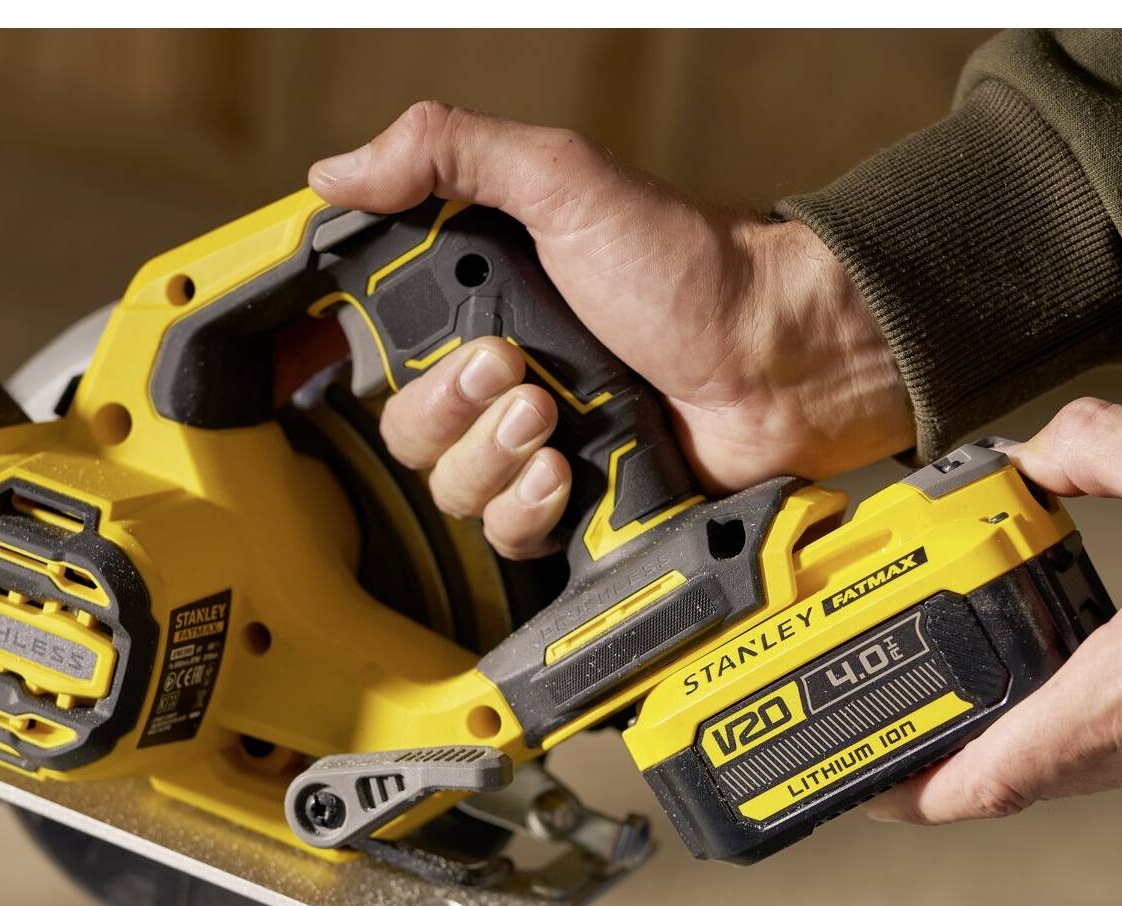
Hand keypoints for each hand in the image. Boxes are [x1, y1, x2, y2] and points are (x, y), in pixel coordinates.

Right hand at [308, 101, 910, 558]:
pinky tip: (568, 473)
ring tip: (553, 419)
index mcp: (486, 301)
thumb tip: (337, 170)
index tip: (365, 352)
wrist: (783, 361)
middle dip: (452, 408)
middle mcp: (502, 376)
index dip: (353, 356)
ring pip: (450, 487)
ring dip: (493, 457)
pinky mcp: (576, 505)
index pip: (379, 343)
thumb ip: (450, 154)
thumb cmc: (691, 267)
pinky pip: (506, 535)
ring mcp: (538, 445)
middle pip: (406, 429)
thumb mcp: (565, 181)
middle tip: (517, 374)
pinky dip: (528, 508)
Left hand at [868, 398, 1121, 822]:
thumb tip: (1033, 451)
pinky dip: (1108, 715)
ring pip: (1088, 761)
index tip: (859, 781)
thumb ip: (1096, 450)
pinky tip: (1105, 653)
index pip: (990, 780)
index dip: (911, 791)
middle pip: (1025, 775)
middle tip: (912, 702)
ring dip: (1039, 722)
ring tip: (998, 662)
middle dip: (961, 744)